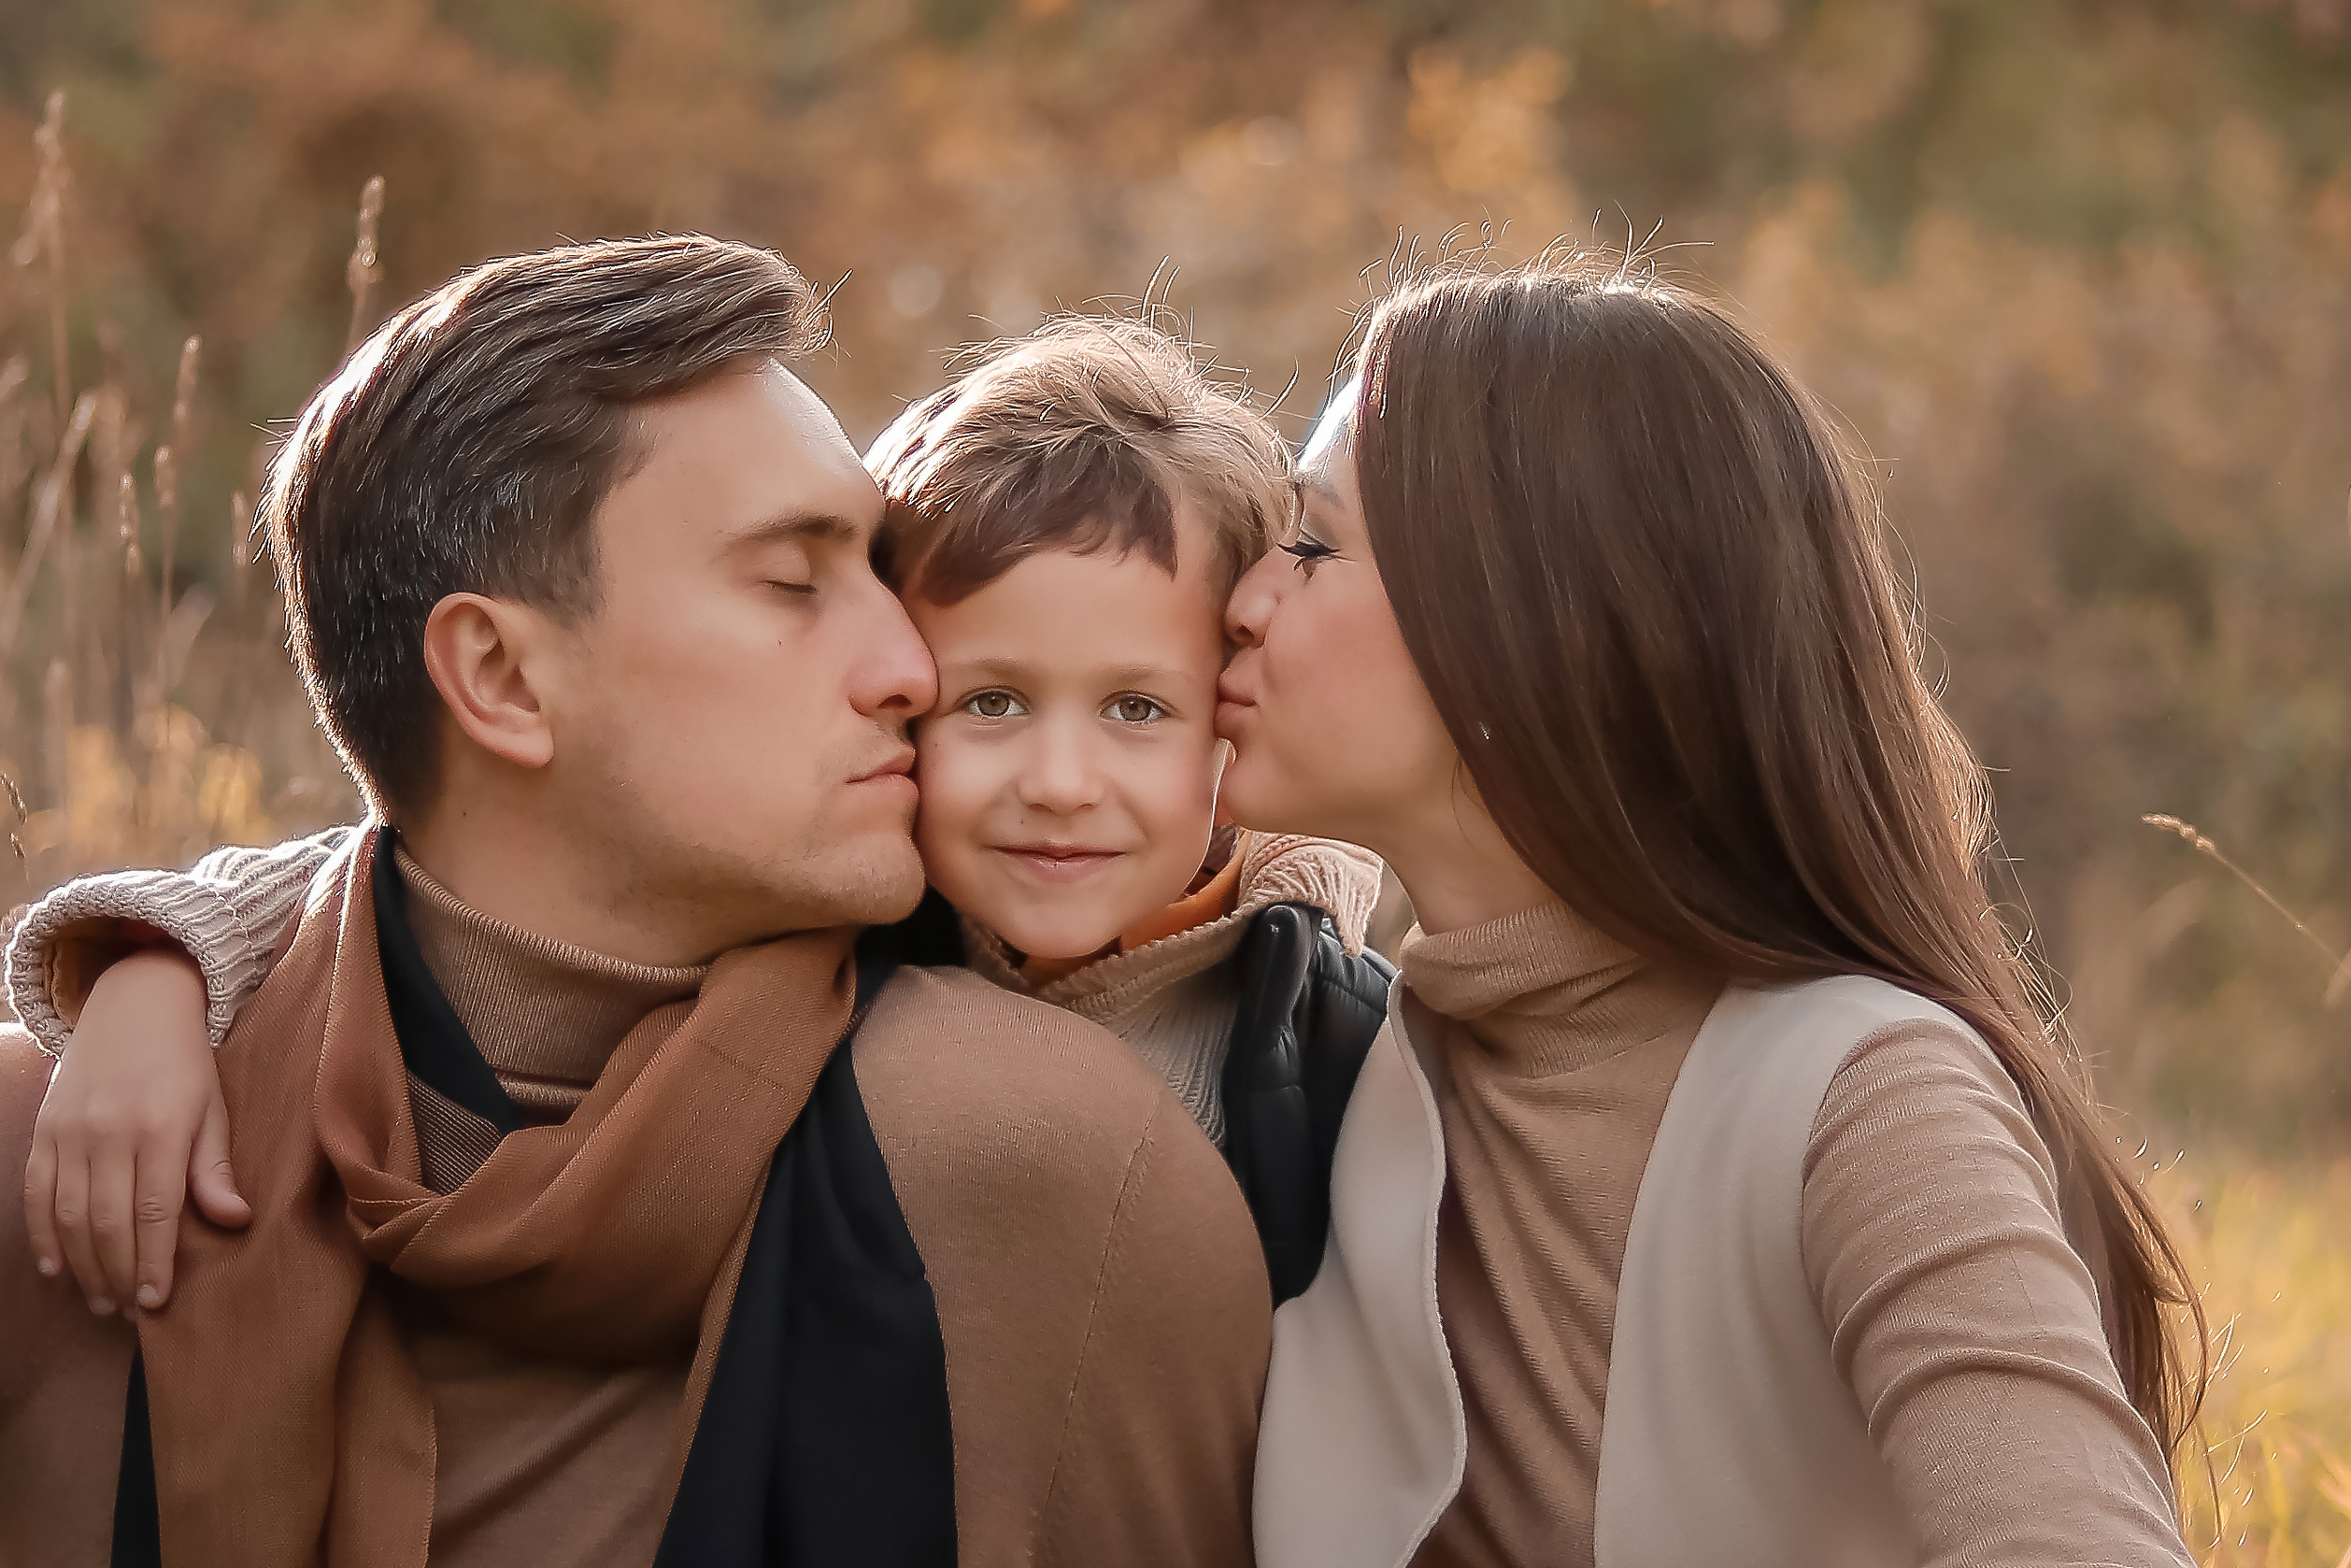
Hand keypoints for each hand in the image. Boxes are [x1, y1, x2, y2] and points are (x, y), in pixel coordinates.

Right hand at [23, 947, 250, 1312]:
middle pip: (106, 1223)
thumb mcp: (212, 1110)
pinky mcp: (44, 1131)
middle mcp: (109, 1133)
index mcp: (160, 1129)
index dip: (153, 1262)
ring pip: (67, 1216)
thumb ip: (214, 1169)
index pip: (155, 1212)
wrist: (134, 1006)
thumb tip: (235, 1221)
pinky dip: (42, 1236)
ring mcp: (69, 1133)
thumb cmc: (185, 1065)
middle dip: (117, 1275)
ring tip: (100, 1300)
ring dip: (82, 1266)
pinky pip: (36, 1193)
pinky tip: (56, 1269)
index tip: (157, 1303)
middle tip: (127, 1311)